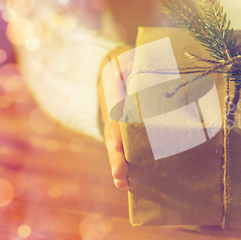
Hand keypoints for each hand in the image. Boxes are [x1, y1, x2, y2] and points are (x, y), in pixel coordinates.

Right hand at [97, 47, 130, 189]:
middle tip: (120, 173)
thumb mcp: (127, 56)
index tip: (118, 144)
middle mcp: (110, 110)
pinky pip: (121, 147)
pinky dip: (123, 163)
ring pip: (114, 145)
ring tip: (121, 183)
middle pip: (112, 134)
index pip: (114, 112)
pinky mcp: (121, 131)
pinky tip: (127, 183)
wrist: (115, 65)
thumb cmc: (127, 59)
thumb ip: (129, 63)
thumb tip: (128, 73)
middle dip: (116, 155)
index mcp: (112, 92)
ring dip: (118, 164)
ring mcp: (114, 122)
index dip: (116, 129)